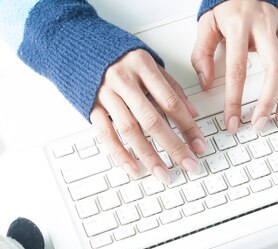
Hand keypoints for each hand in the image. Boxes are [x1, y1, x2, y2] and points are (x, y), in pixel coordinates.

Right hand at [90, 50, 204, 183]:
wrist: (78, 46)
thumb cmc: (119, 56)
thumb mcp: (149, 63)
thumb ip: (171, 87)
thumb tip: (192, 114)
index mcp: (142, 66)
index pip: (171, 102)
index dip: (188, 126)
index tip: (199, 145)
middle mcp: (124, 81)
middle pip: (153, 120)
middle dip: (174, 146)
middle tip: (189, 165)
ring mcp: (106, 95)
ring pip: (130, 130)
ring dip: (149, 156)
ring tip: (163, 174)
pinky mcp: (92, 107)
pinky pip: (106, 134)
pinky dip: (120, 154)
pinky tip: (133, 168)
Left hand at [192, 0, 277, 133]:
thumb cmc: (227, 3)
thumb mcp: (206, 23)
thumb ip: (202, 53)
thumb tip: (205, 83)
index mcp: (240, 26)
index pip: (237, 70)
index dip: (235, 100)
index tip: (232, 121)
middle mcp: (265, 26)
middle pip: (274, 69)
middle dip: (268, 101)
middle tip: (260, 124)